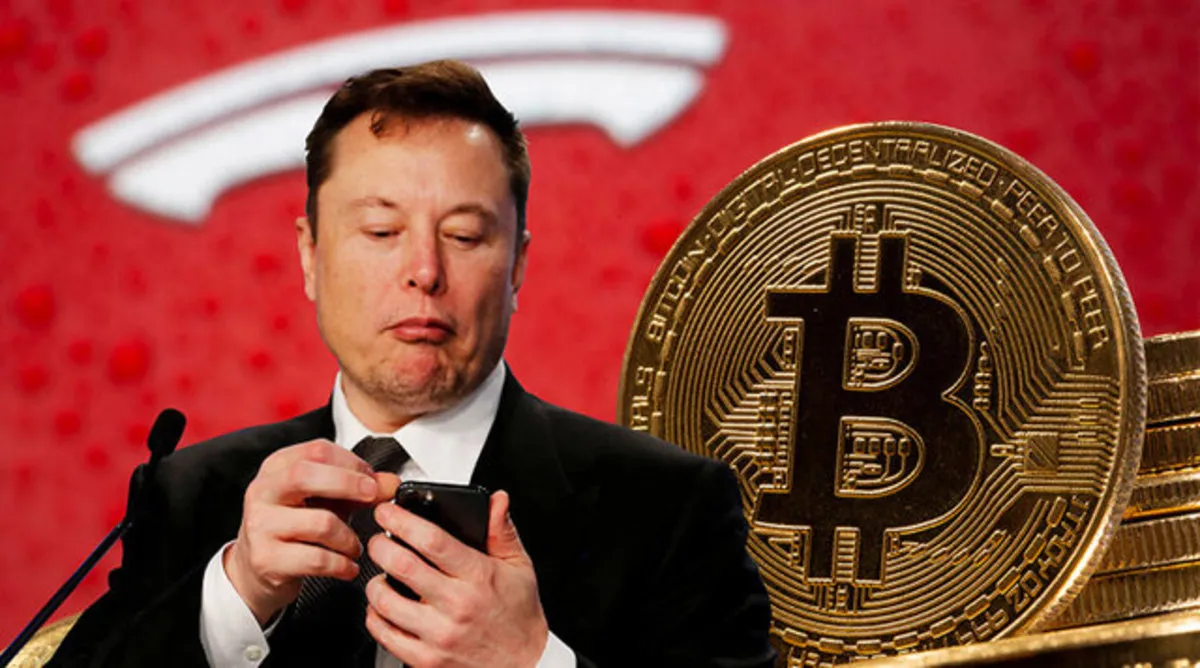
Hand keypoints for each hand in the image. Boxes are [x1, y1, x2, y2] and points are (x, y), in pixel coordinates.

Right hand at [223, 439, 395, 623]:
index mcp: (277, 467)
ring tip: (355, 547)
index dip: (352, 462)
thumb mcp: (326, 500)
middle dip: (349, 484)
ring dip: (350, 538)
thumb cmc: (296, 527)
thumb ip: (358, 488)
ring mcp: (260, 525)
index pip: (317, 450)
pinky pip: (317, 559)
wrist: (257, 569)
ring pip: (320, 523)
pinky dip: (342, 565)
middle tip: (373, 498)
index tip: (372, 479)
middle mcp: (262, 491)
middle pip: (306, 475)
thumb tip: (392, 483)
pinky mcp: (265, 559)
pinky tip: (348, 567)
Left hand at [365, 490, 548, 667]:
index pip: (432, 540)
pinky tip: (384, 606)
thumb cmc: (518, 615)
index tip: (388, 511)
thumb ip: (502, 531)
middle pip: (401, 565)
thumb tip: (496, 500)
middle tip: (378, 540)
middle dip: (380, 545)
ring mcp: (439, 635)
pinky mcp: (425, 660)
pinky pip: (384, 634)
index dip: (402, 520)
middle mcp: (456, 606)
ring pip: (384, 601)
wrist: (524, 664)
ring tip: (381, 573)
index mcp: (478, 577)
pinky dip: (375, 615)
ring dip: (374, 581)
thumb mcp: (519, 567)